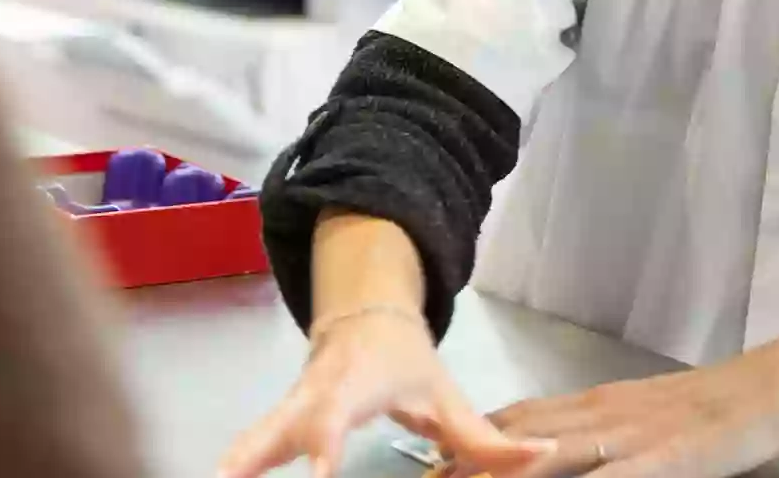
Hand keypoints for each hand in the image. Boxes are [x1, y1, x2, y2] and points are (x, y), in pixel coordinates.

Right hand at [217, 307, 557, 477]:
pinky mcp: (275, 422)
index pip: (337, 417)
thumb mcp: (446, 395)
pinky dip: (236, 466)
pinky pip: (251, 447)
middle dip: (256, 457)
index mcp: (354, 384)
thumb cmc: (404, 360)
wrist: (361, 317)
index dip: (326, 445)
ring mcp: (288, 407)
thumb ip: (487, 439)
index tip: (319, 472)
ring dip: (235, 463)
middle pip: (280, 426)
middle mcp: (312, 395)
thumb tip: (542, 459)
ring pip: (254, 435)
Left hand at [442, 351, 778, 477]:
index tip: (432, 461)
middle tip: (428, 477)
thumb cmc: (714, 410)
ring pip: (549, 458)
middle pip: (519, 440)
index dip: (471, 442)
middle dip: (471, 463)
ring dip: (505, 473)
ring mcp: (628, 438)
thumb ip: (601, 433)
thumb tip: (559, 452)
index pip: (518, 421)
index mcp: (596, 405)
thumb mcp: (646, 418)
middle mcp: (600, 416)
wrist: (771, 386)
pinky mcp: (662, 460)